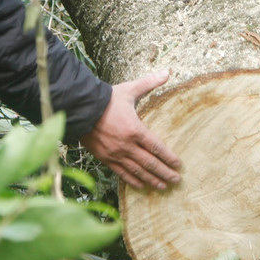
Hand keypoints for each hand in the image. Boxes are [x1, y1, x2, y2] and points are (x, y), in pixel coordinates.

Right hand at [80, 71, 181, 189]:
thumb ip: (149, 83)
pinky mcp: (105, 158)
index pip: (156, 147)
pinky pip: (121, 173)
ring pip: (137, 171)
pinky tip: (141, 186)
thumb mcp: (129, 89)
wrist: (81, 109)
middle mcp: (126, 145)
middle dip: (164, 173)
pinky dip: (132, 180)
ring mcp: (115, 154)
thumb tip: (167, 72)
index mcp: (135, 129)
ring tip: (162, 186)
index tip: (178, 165)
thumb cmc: (107, 99)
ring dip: (151, 180)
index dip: (169, 157)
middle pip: (150, 163)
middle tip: (176, 180)